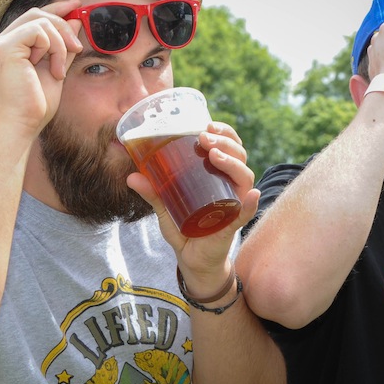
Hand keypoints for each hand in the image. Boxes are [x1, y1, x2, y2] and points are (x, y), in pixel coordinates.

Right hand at [0, 0, 83, 136]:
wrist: (21, 126)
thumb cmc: (35, 107)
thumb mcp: (55, 71)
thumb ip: (63, 47)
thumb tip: (76, 21)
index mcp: (10, 47)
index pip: (33, 17)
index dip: (56, 8)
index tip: (77, 5)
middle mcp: (0, 42)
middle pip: (37, 13)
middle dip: (63, 25)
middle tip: (77, 48)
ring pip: (40, 21)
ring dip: (60, 43)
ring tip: (59, 70)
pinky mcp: (4, 48)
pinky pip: (37, 31)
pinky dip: (52, 48)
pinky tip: (51, 70)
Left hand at [125, 122, 260, 295]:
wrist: (191, 260)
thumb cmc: (184, 229)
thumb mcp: (165, 208)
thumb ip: (152, 192)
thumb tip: (132, 176)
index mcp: (217, 176)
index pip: (228, 147)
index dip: (224, 132)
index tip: (207, 124)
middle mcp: (230, 186)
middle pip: (238, 157)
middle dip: (225, 142)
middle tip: (205, 138)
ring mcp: (234, 204)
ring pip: (244, 177)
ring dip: (232, 163)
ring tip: (215, 155)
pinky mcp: (232, 224)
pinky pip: (245, 213)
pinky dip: (250, 204)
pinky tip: (251, 194)